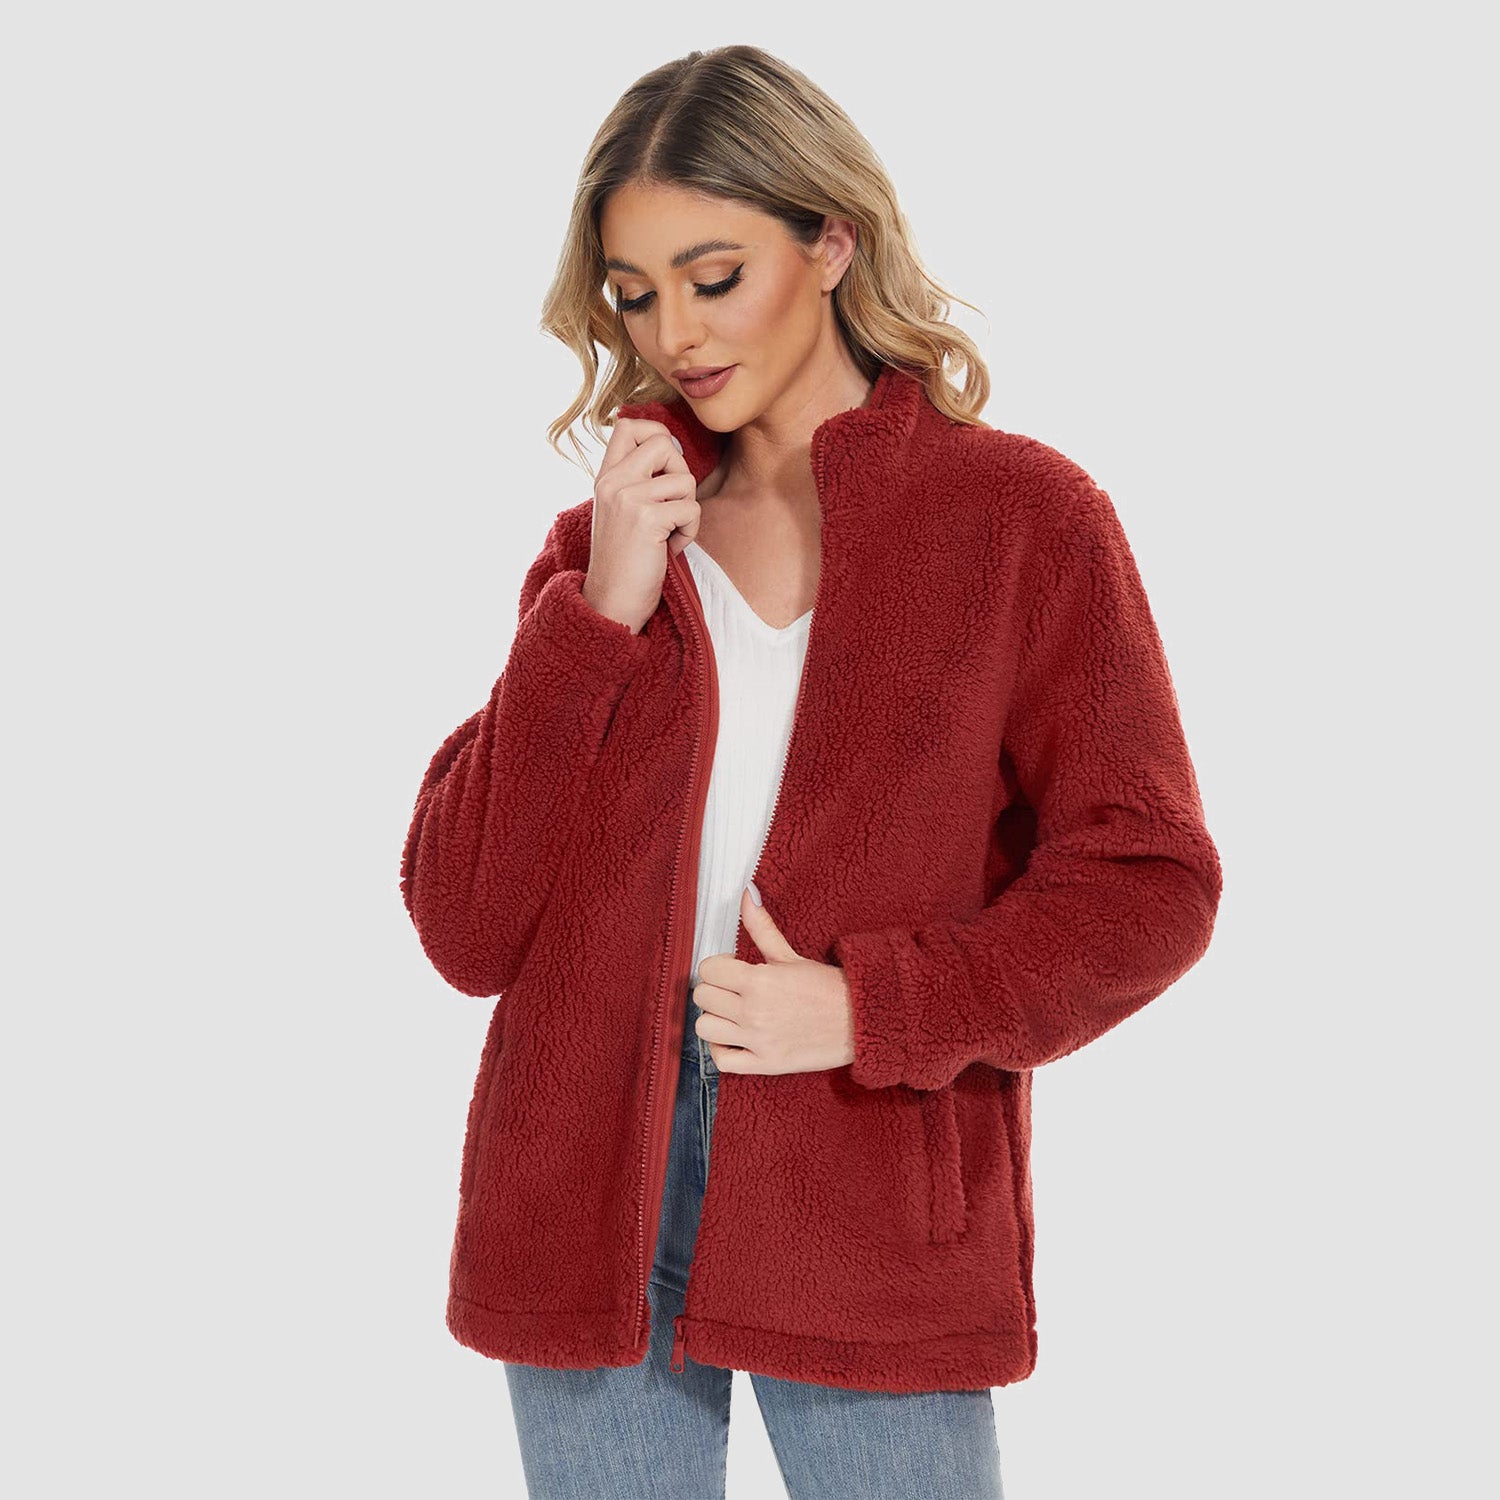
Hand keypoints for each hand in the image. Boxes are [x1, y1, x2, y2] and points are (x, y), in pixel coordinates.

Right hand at [582, 419, 699, 634]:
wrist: (611, 603)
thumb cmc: (625, 562)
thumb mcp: (621, 511)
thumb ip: (637, 480)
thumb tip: (673, 449)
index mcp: (605, 477)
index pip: (628, 425)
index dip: (656, 434)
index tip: (664, 466)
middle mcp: (612, 482)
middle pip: (664, 442)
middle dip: (681, 473)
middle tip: (672, 505)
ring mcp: (627, 498)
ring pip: (685, 479)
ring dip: (687, 509)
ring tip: (668, 534)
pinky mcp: (646, 519)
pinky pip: (691, 509)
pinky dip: (689, 532)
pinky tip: (669, 548)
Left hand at [691, 885, 855, 1075]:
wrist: (859, 1021)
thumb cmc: (825, 987)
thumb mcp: (790, 955)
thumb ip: (762, 927)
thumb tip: (747, 892)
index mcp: (759, 980)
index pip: (708, 969)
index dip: (718, 966)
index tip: (733, 969)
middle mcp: (754, 1012)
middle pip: (702, 997)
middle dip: (715, 989)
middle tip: (733, 990)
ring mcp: (757, 1041)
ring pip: (704, 1028)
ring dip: (715, 1019)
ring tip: (733, 1014)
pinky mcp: (765, 1064)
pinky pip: (721, 1061)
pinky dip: (722, 1050)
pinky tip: (735, 1039)